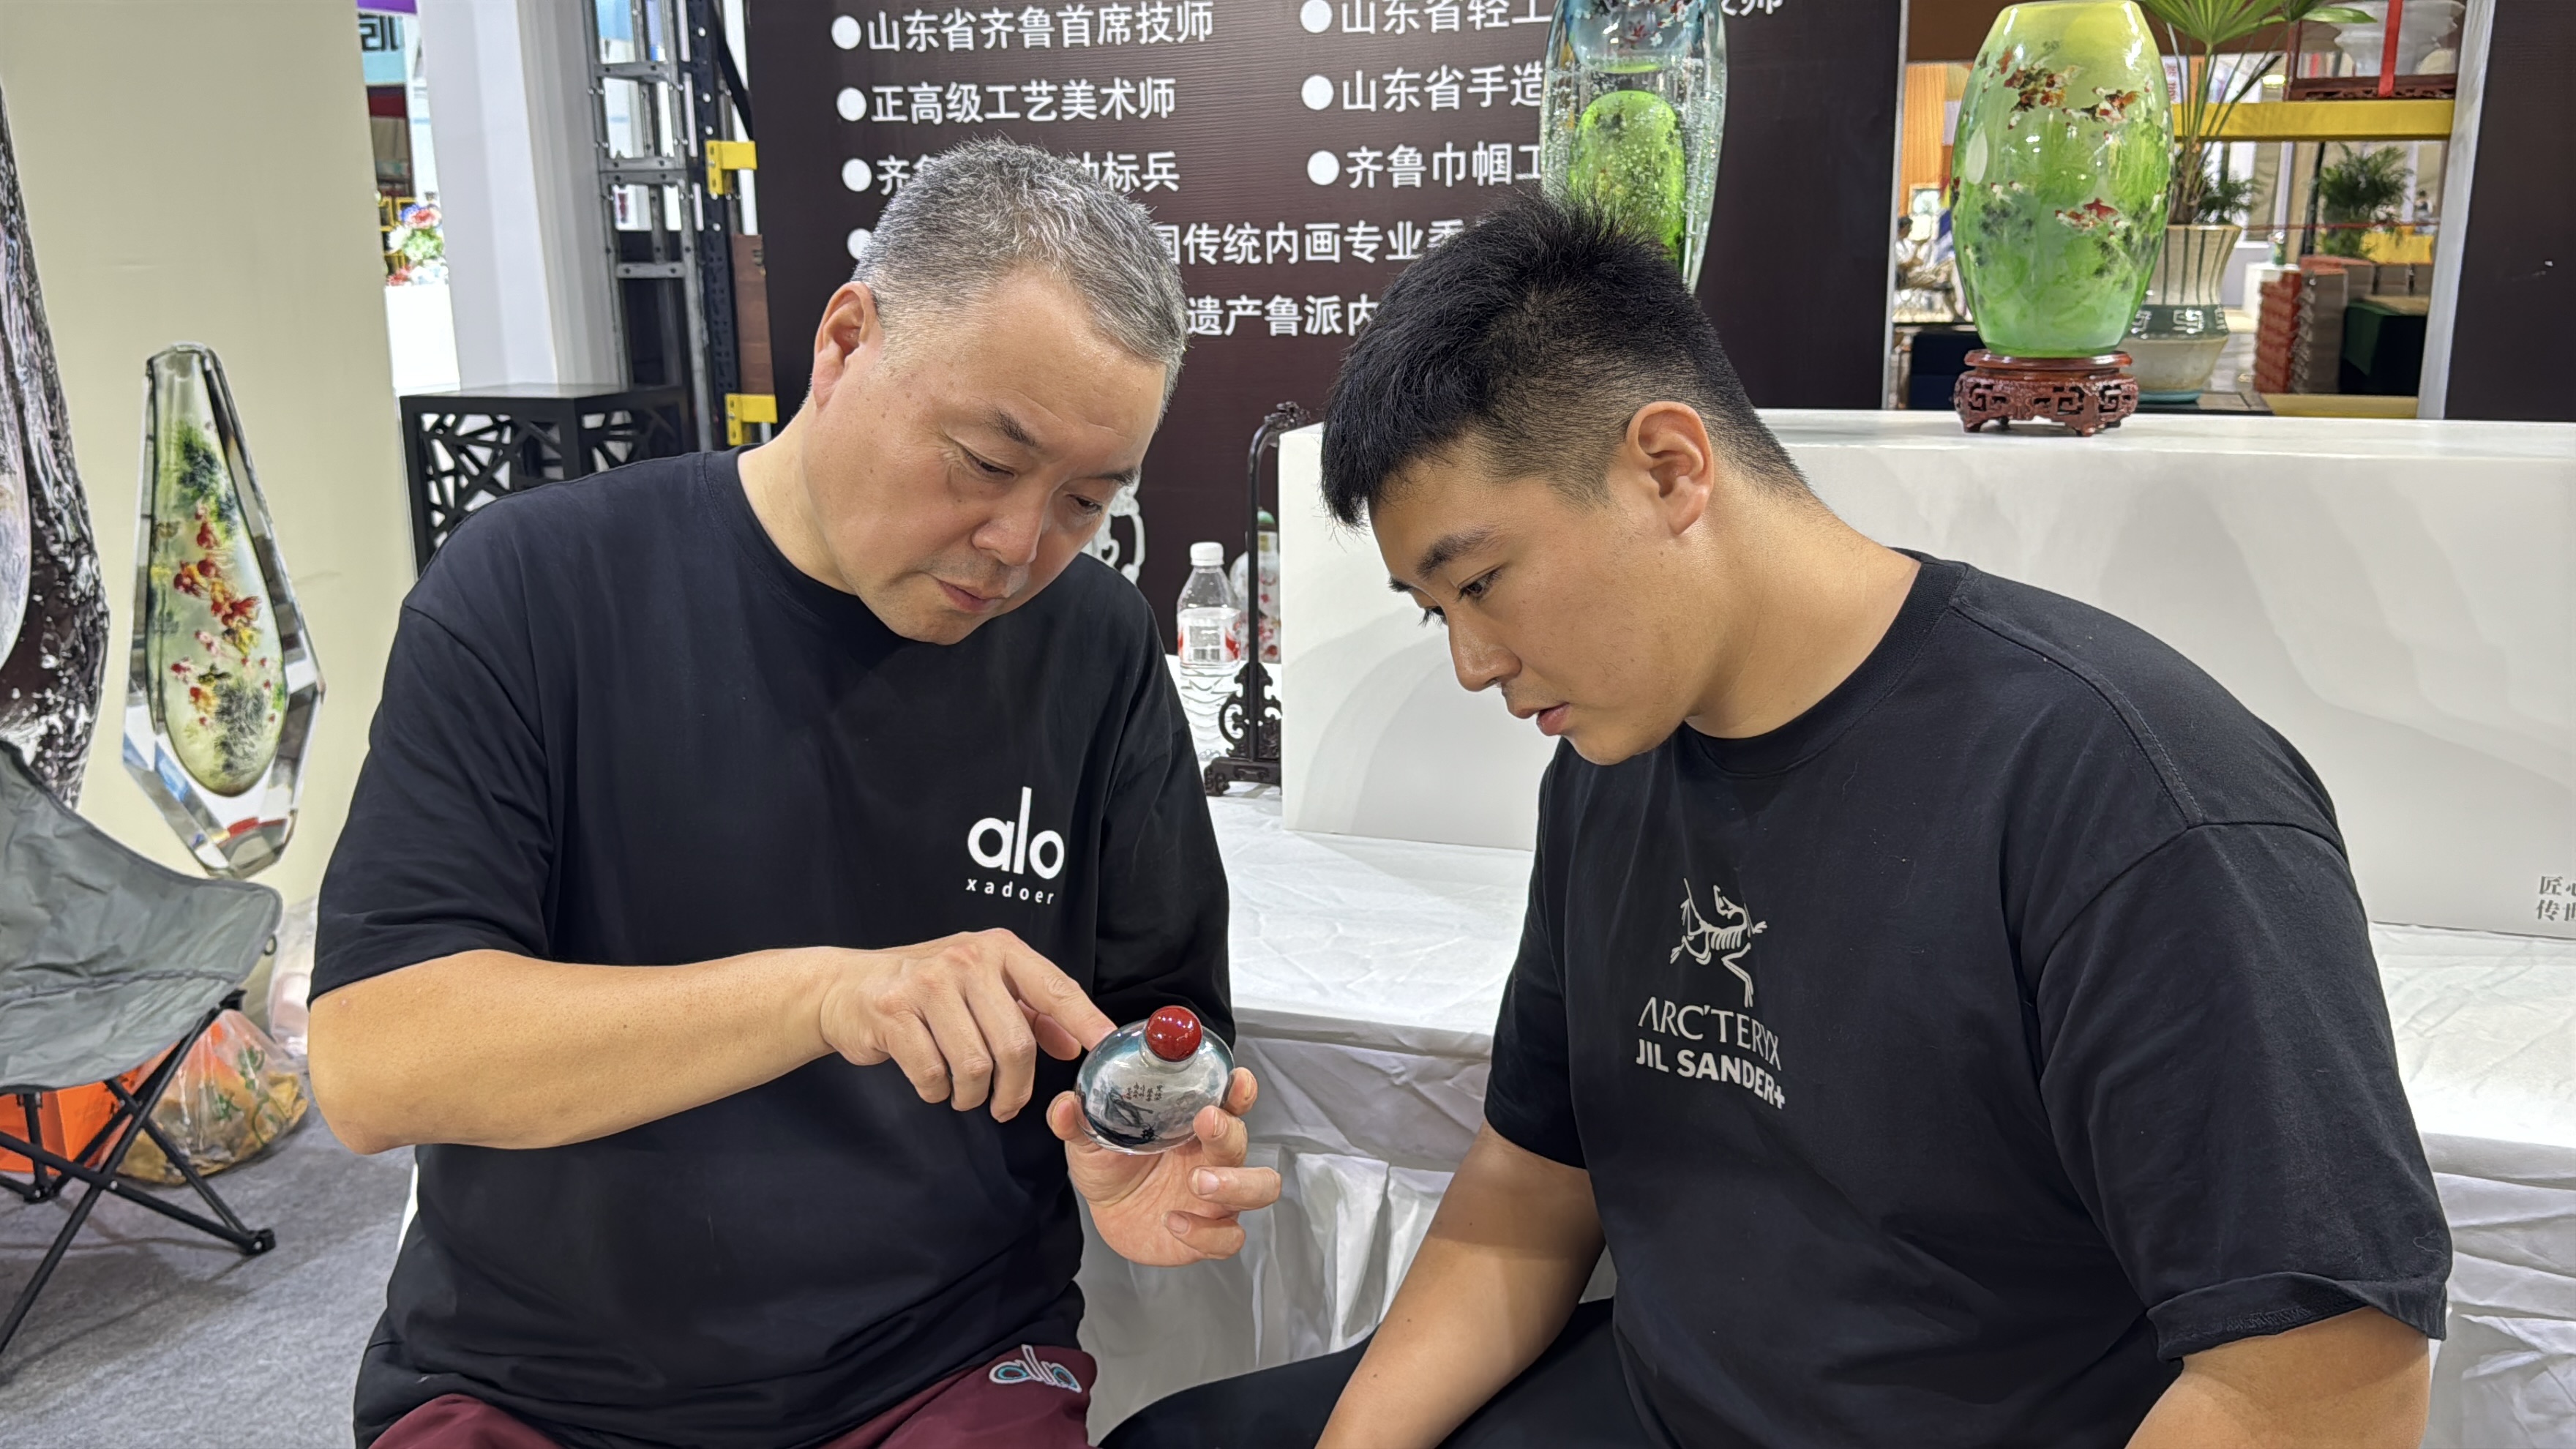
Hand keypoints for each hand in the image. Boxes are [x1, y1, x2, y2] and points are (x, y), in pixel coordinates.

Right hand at [818, 930, 1115, 1121]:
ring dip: (972, 1094)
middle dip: (1014, 1088)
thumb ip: (1030, 1011)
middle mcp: (967, 959)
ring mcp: (928, 984)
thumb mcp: (983, 986)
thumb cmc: (925, 989)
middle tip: (1005, 1105)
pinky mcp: (893, 1013)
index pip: (1055, 988)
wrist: (847, 987)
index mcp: (999, 949)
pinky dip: (937, 1091)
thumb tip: (1075, 1042)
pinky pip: (932, 1073)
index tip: (1108, 1047)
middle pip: (1014, 1043)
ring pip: (974, 1064)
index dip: (1085, 1021)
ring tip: (964, 1093)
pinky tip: (933, 1083)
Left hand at [1048, 1068, 1280, 1265]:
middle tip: (1207, 1124)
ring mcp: (1216, 1197)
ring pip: (1258, 1189)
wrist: (1106, 1212)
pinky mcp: (1209, 1234)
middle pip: (1242, 1141)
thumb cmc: (1111, 1165)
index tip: (1235, 1080)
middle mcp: (1212, 1157)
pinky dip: (1205, 1232)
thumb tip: (1065, 1105)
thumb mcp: (1091, 1139)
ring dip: (1236, 1184)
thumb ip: (1079, 1121)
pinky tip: (1174, 1221)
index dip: (1238, 1089)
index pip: (1229, 1101)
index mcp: (1192, 1125)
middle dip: (1230, 1133)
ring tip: (1200, 1182)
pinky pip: (1227, 1238)